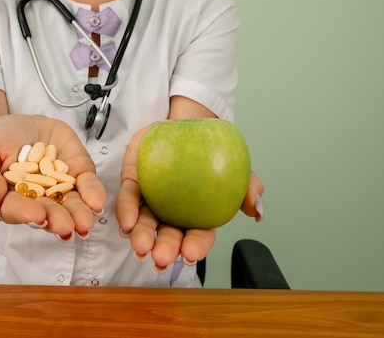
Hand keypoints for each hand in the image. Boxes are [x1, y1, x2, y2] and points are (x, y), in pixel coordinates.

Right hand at [0, 114, 105, 238]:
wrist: (18, 124)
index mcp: (9, 201)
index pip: (16, 210)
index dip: (26, 213)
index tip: (37, 216)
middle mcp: (37, 200)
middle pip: (47, 213)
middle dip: (58, 220)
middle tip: (66, 227)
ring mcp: (59, 187)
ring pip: (70, 204)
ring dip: (78, 214)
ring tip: (85, 223)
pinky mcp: (77, 172)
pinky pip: (86, 184)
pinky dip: (93, 193)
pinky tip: (97, 202)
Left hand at [115, 126, 264, 269]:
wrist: (185, 126)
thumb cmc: (211, 152)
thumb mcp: (237, 166)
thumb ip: (249, 187)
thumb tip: (257, 210)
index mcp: (198, 214)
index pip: (198, 234)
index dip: (196, 246)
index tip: (191, 254)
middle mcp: (172, 212)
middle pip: (169, 234)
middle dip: (165, 248)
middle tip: (161, 258)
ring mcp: (151, 199)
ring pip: (145, 222)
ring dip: (142, 236)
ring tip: (141, 247)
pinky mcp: (133, 182)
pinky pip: (128, 198)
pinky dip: (126, 211)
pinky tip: (127, 223)